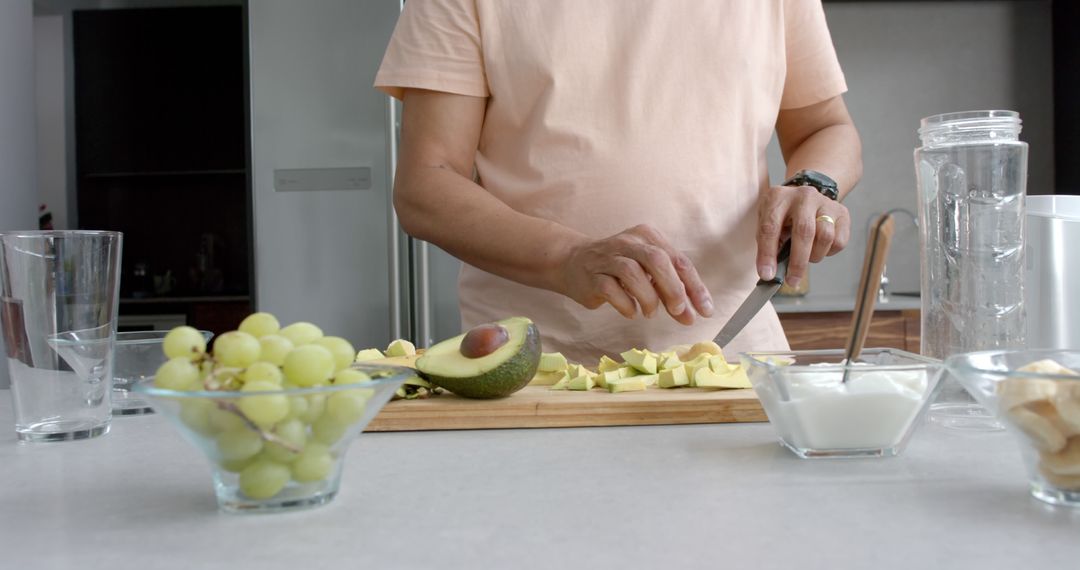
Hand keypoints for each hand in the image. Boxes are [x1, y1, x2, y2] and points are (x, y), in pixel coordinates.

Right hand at [560, 224, 713, 324]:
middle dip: (673, 289)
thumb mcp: (647, 270)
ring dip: (648, 298)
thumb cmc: (618, 267)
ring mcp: (607, 257)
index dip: (694, 287)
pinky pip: (611, 289)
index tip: (705, 310)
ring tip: (650, 312)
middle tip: (678, 311)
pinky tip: (632, 311)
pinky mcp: (592, 275)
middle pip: (657, 260)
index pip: (678, 260)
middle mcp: (628, 242)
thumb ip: (669, 288)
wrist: (573, 262)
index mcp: (647, 236)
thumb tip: (691, 315)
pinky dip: (626, 304)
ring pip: (633, 273)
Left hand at [756, 185, 850, 285]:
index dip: (768, 253)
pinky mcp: (842, 213)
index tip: (767, 274)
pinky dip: (829, 252)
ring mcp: (825, 202)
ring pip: (826, 236)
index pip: (770, 227)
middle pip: (804, 231)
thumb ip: (767, 244)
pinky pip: (840, 241)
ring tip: (806, 257)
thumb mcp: (766, 222)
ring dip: (814, 255)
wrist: (805, 197)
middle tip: (792, 280)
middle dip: (797, 261)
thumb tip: (770, 272)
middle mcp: (803, 196)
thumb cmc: (782, 214)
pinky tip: (819, 248)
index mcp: (778, 197)